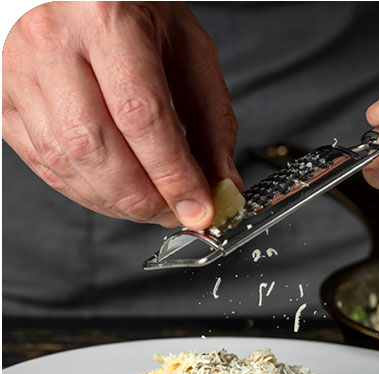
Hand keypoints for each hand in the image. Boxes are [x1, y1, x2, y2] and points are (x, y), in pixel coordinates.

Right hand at [2, 1, 240, 228]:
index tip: (199, 209)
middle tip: (176, 214)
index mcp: (106, 19)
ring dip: (116, 203)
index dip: (173, 175)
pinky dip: (87, 193)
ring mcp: (20, 73)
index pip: (141, 116)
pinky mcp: (7, 101)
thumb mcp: (187, 48)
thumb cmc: (133, 8)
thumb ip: (211, 118)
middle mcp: (53, 43)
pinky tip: (116, 194)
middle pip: (97, 148)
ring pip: (68, 164)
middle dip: (144, 199)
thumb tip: (222, 183)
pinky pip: (46, 165)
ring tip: (151, 207)